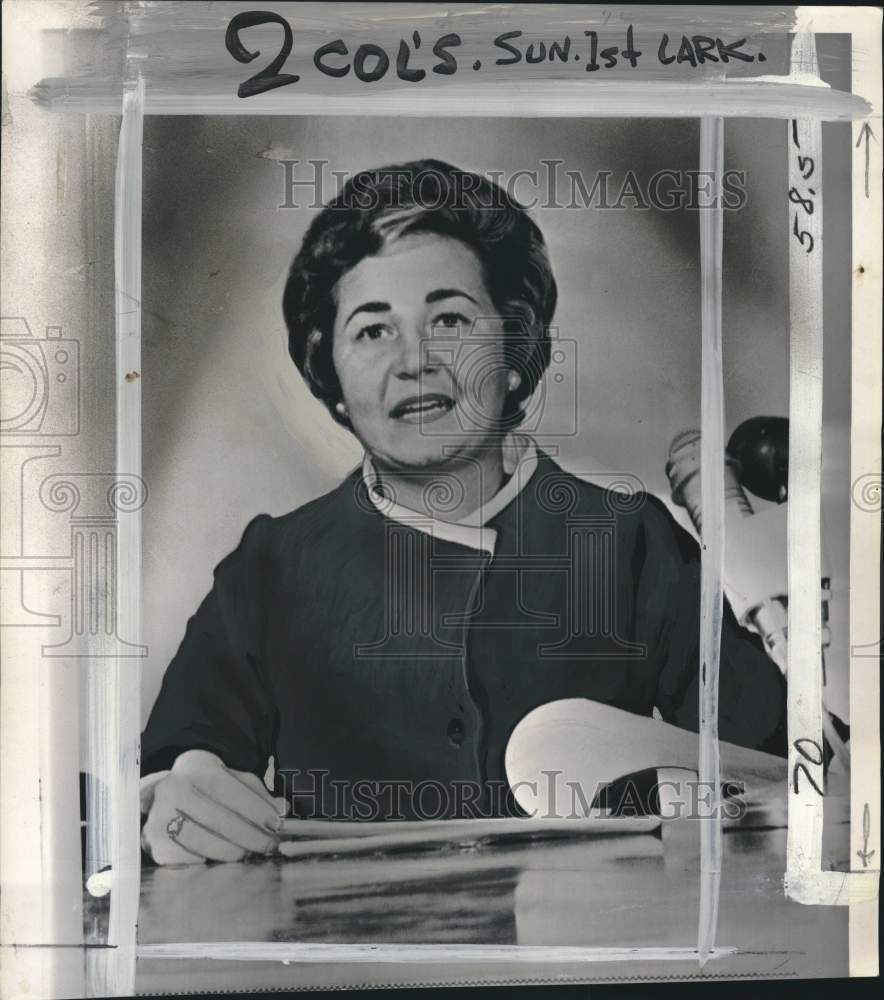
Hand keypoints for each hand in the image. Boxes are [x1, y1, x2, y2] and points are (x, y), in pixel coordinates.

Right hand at [141, 749, 287, 864]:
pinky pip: (185, 860)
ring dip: (231, 851)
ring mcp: (158, 817)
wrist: (166, 793)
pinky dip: (207, 861)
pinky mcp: (154, 843)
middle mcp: (172, 790)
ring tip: (248, 853)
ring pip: (202, 841)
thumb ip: (257, 793)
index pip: (228, 789)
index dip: (255, 808)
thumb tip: (282, 809)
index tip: (276, 824)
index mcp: (195, 767)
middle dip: (249, 835)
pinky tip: (220, 859)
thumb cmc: (208, 786)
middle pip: (217, 818)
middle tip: (269, 845)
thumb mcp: (232, 778)